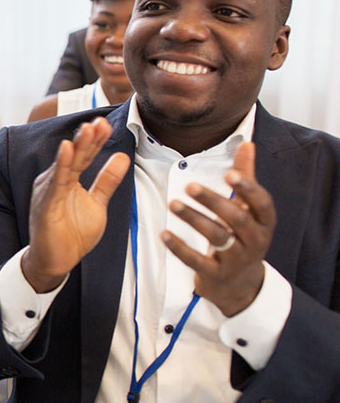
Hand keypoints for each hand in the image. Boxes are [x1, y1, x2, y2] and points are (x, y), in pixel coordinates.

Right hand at [21, 118, 130, 291]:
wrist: (55, 261)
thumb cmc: (72, 234)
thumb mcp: (98, 204)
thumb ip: (107, 180)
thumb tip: (123, 156)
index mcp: (67, 179)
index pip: (84, 155)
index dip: (96, 140)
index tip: (107, 124)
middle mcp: (55, 181)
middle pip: (74, 155)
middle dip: (87, 138)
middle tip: (99, 121)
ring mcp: (49, 192)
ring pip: (65, 164)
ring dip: (76, 146)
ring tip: (87, 129)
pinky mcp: (46, 204)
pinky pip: (55, 182)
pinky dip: (61, 165)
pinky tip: (66, 150)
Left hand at [162, 142, 274, 315]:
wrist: (241, 284)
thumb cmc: (243, 235)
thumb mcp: (249, 209)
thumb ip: (246, 176)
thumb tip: (247, 142)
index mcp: (263, 222)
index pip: (262, 203)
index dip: (248, 189)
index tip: (230, 174)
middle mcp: (255, 240)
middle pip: (237, 219)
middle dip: (213, 201)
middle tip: (189, 186)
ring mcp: (236, 259)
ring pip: (217, 237)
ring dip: (194, 219)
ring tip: (173, 204)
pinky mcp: (215, 274)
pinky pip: (196, 260)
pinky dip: (179, 247)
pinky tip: (164, 233)